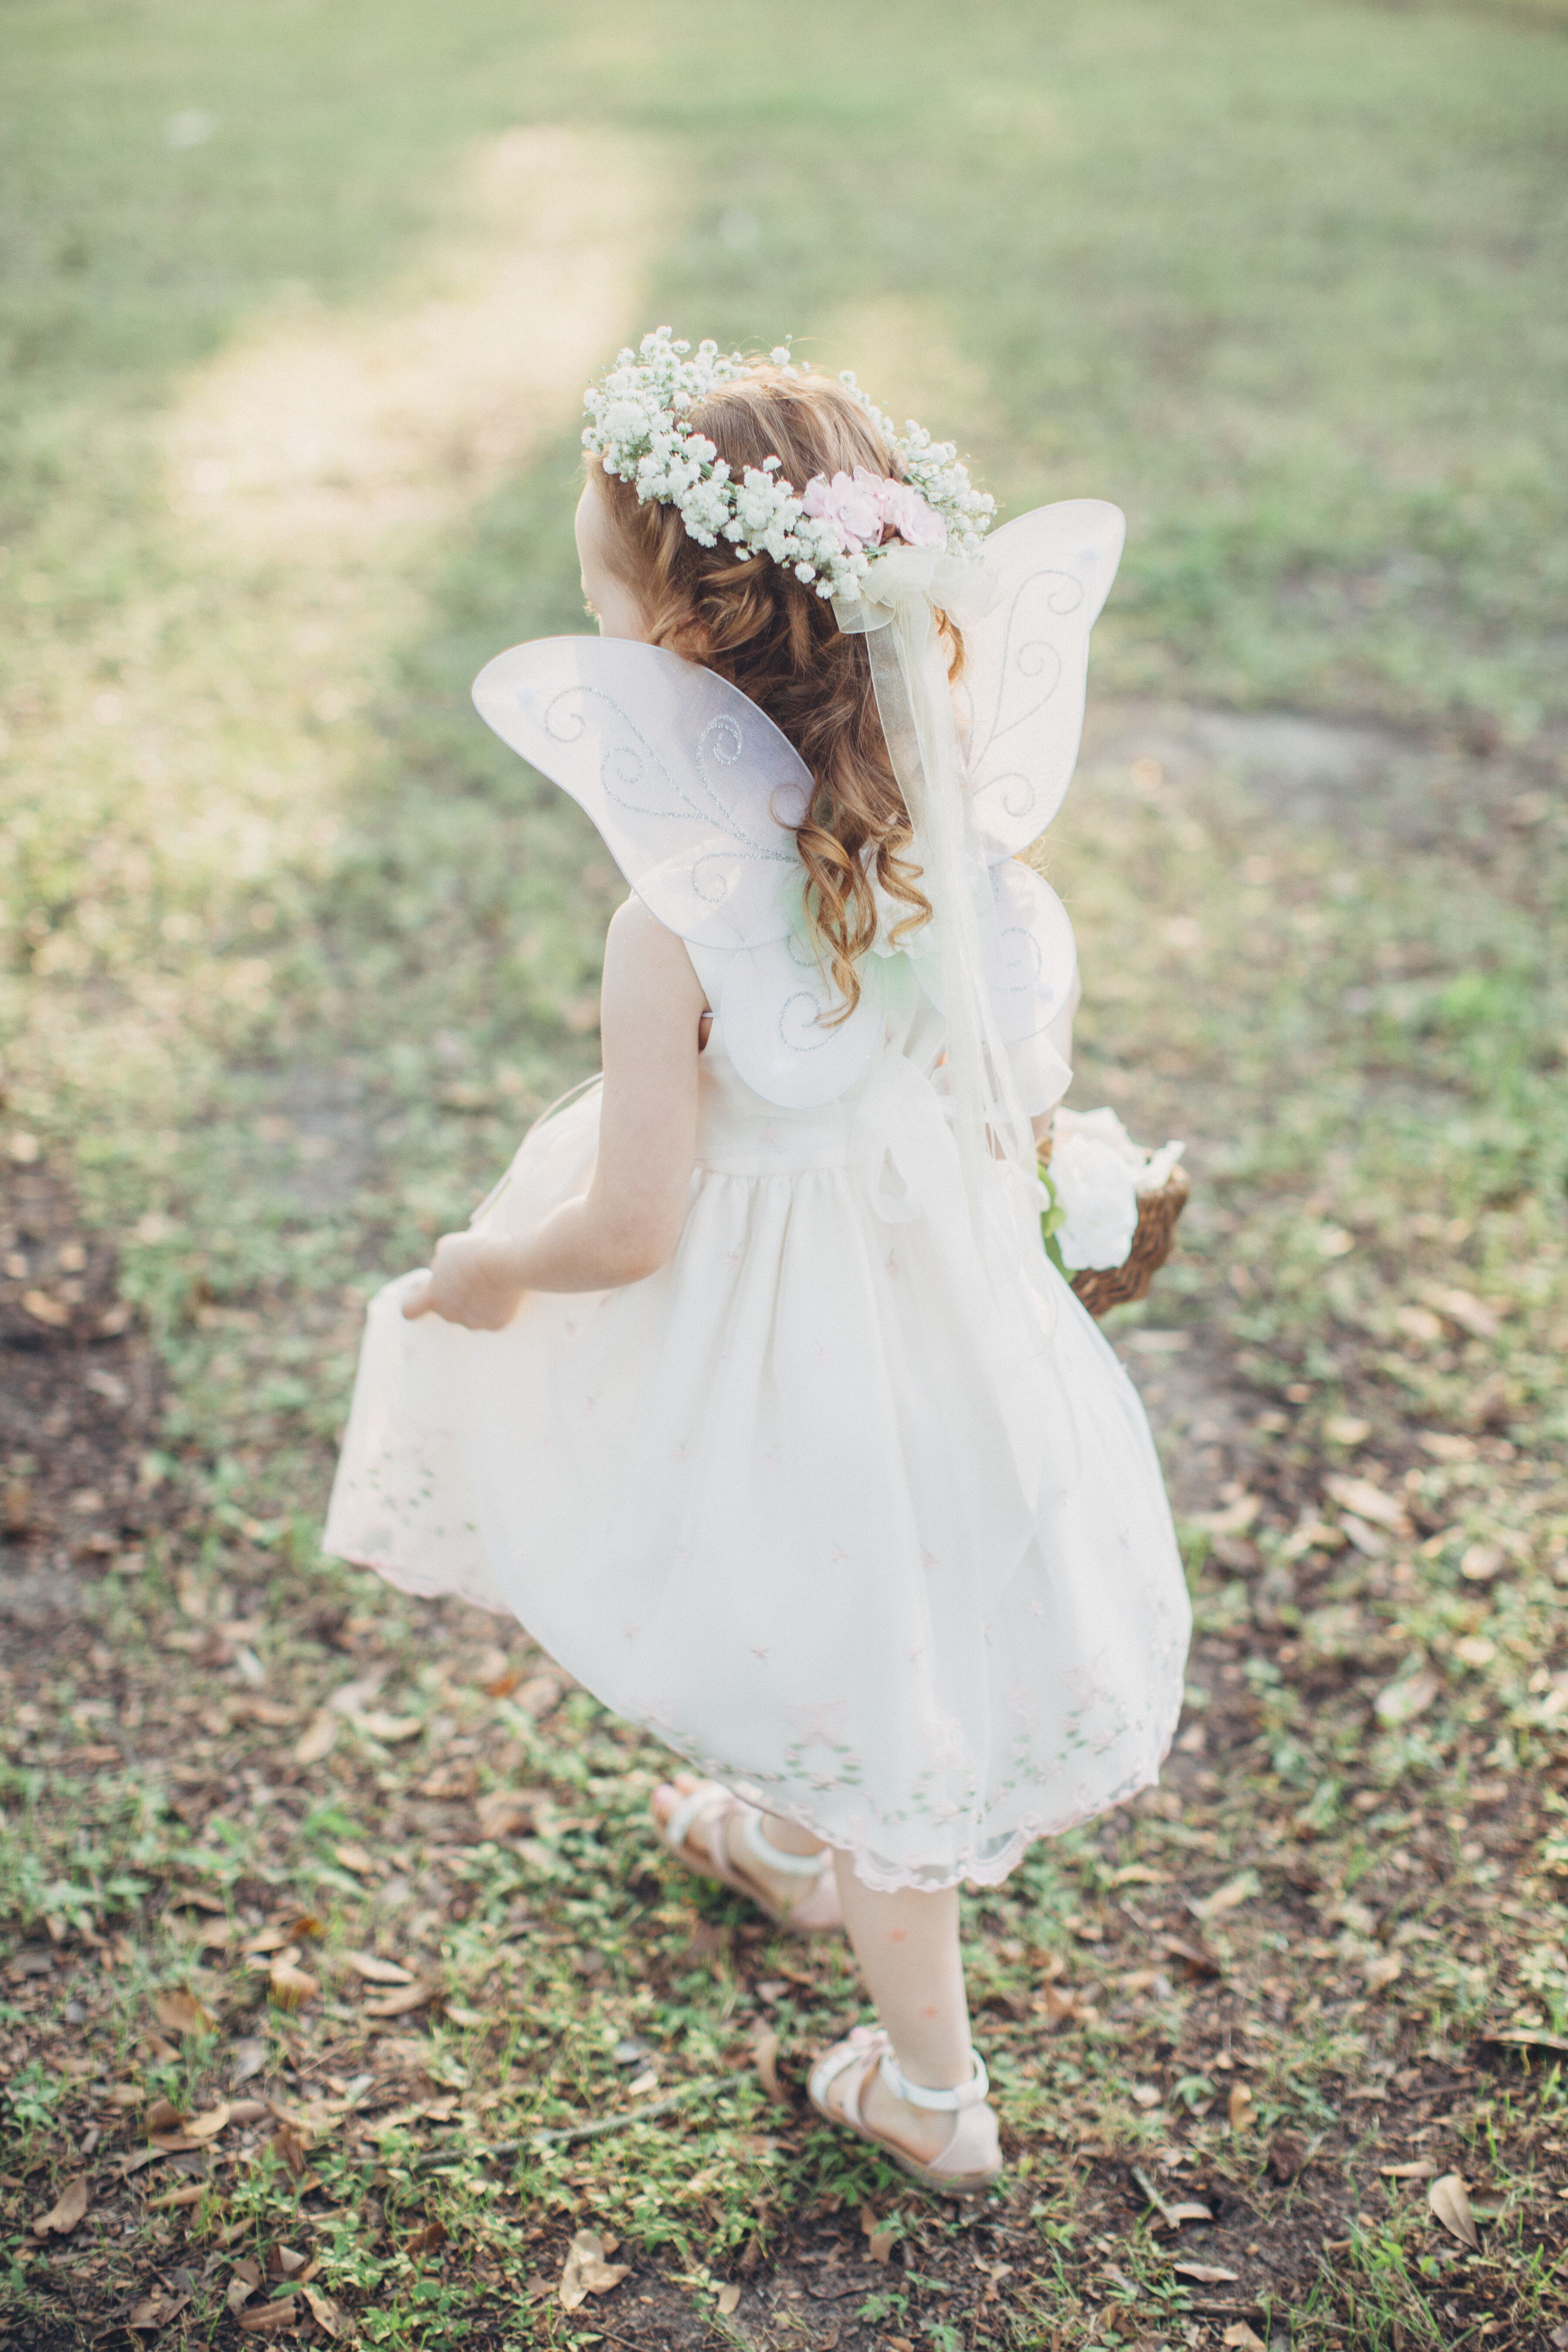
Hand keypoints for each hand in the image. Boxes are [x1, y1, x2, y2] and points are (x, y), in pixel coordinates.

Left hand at [401, 1231, 526, 1328]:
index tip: (424, 1292)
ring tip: (489, 1283)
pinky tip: (502, 1291)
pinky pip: (492, 1316)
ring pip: (470, 1314)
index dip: (415, 1301)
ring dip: (475, 1302)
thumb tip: (441, 1269)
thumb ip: (439, 1263)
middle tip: (470, 1277)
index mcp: (434, 1296)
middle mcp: (450, 1314)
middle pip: (447, 1309)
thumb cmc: (473, 1252)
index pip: (409, 1310)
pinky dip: (495, 1307)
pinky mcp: (495, 1325)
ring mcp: (473, 1322)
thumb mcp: (448, 1247)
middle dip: (455, 1295)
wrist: (506, 1263)